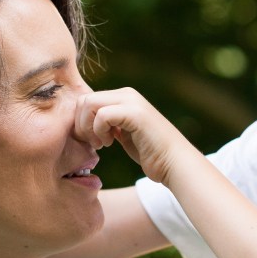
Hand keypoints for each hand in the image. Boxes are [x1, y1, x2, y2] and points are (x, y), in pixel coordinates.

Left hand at [75, 88, 193, 184]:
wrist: (174, 163)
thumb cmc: (150, 153)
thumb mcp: (123, 133)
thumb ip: (108, 123)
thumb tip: (84, 122)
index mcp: (123, 97)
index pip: (87, 99)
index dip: (81, 121)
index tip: (91, 140)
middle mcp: (127, 94)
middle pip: (85, 99)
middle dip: (81, 124)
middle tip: (92, 143)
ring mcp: (132, 101)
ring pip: (90, 104)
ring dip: (88, 127)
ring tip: (100, 144)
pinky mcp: (135, 113)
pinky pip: (102, 115)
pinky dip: (99, 131)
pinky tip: (109, 144)